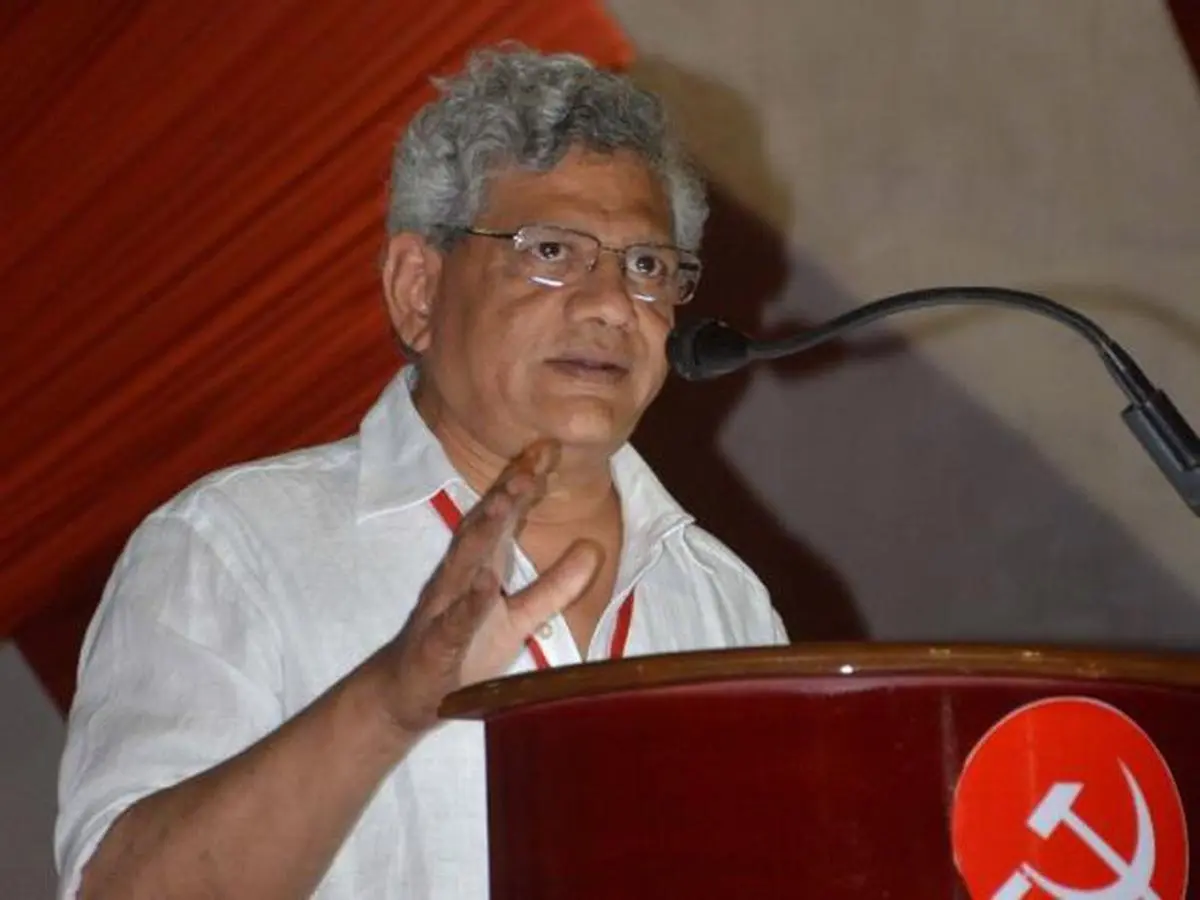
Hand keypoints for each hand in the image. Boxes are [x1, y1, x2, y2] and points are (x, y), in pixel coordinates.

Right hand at [370, 439, 603, 738]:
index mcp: (482, 565)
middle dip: (506, 491)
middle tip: (533, 458)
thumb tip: (593, 547)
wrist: (411, 694)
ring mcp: (445, 607)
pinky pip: (454, 620)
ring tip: (506, 501)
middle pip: (484, 525)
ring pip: (464, 561)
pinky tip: (485, 584)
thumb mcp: (521, 617)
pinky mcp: (438, 643)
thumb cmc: (466, 649)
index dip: (525, 481)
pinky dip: (469, 601)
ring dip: (484, 530)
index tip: (550, 447)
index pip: (504, 515)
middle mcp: (460, 575)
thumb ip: (556, 586)